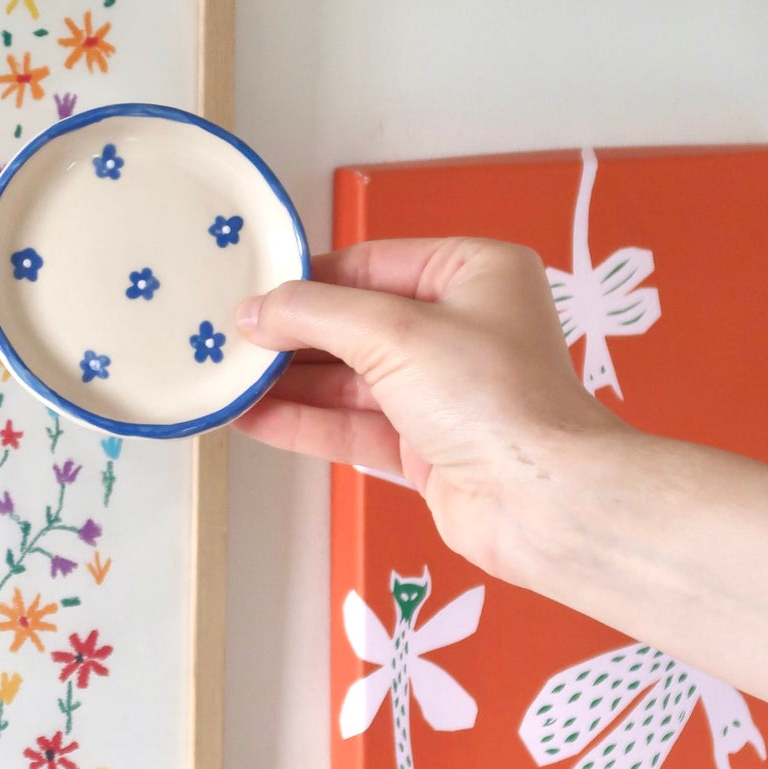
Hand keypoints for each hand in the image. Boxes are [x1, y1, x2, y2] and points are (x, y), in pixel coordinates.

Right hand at [234, 237, 626, 579]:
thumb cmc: (488, 394)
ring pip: (350, 379)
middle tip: (224, 341)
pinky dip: (305, 422)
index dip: (307, 281)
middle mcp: (461, 326)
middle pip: (356, 323)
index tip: (246, 294)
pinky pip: (354, 426)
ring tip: (223, 380)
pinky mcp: (427, 447)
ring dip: (289, 382)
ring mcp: (443, 391)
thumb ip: (316, 315)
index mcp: (473, 273)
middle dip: (291, 336)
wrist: (543, 503)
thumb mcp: (394, 331)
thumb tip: (252, 311)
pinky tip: (250, 417)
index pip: (370, 264)